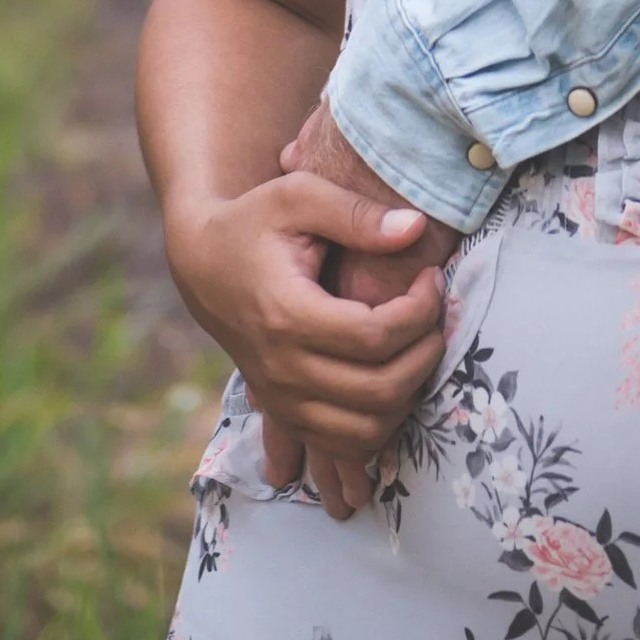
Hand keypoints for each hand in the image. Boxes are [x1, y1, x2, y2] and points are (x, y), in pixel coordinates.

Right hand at [261, 104, 465, 517]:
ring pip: (369, 429)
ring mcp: (282, 399)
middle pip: (380, 389)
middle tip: (435, 313)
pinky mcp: (286, 414)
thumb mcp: (298, 196)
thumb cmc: (255, 221)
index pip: (375, 336)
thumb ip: (356, 213)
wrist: (203, 264)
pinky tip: (394, 376)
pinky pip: (347, 443)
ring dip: (410, 392)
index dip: (420, 311)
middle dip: (426, 352)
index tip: (432, 278)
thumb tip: (416, 228)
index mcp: (287, 314)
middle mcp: (283, 369)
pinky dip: (383, 421)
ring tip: (418, 344)